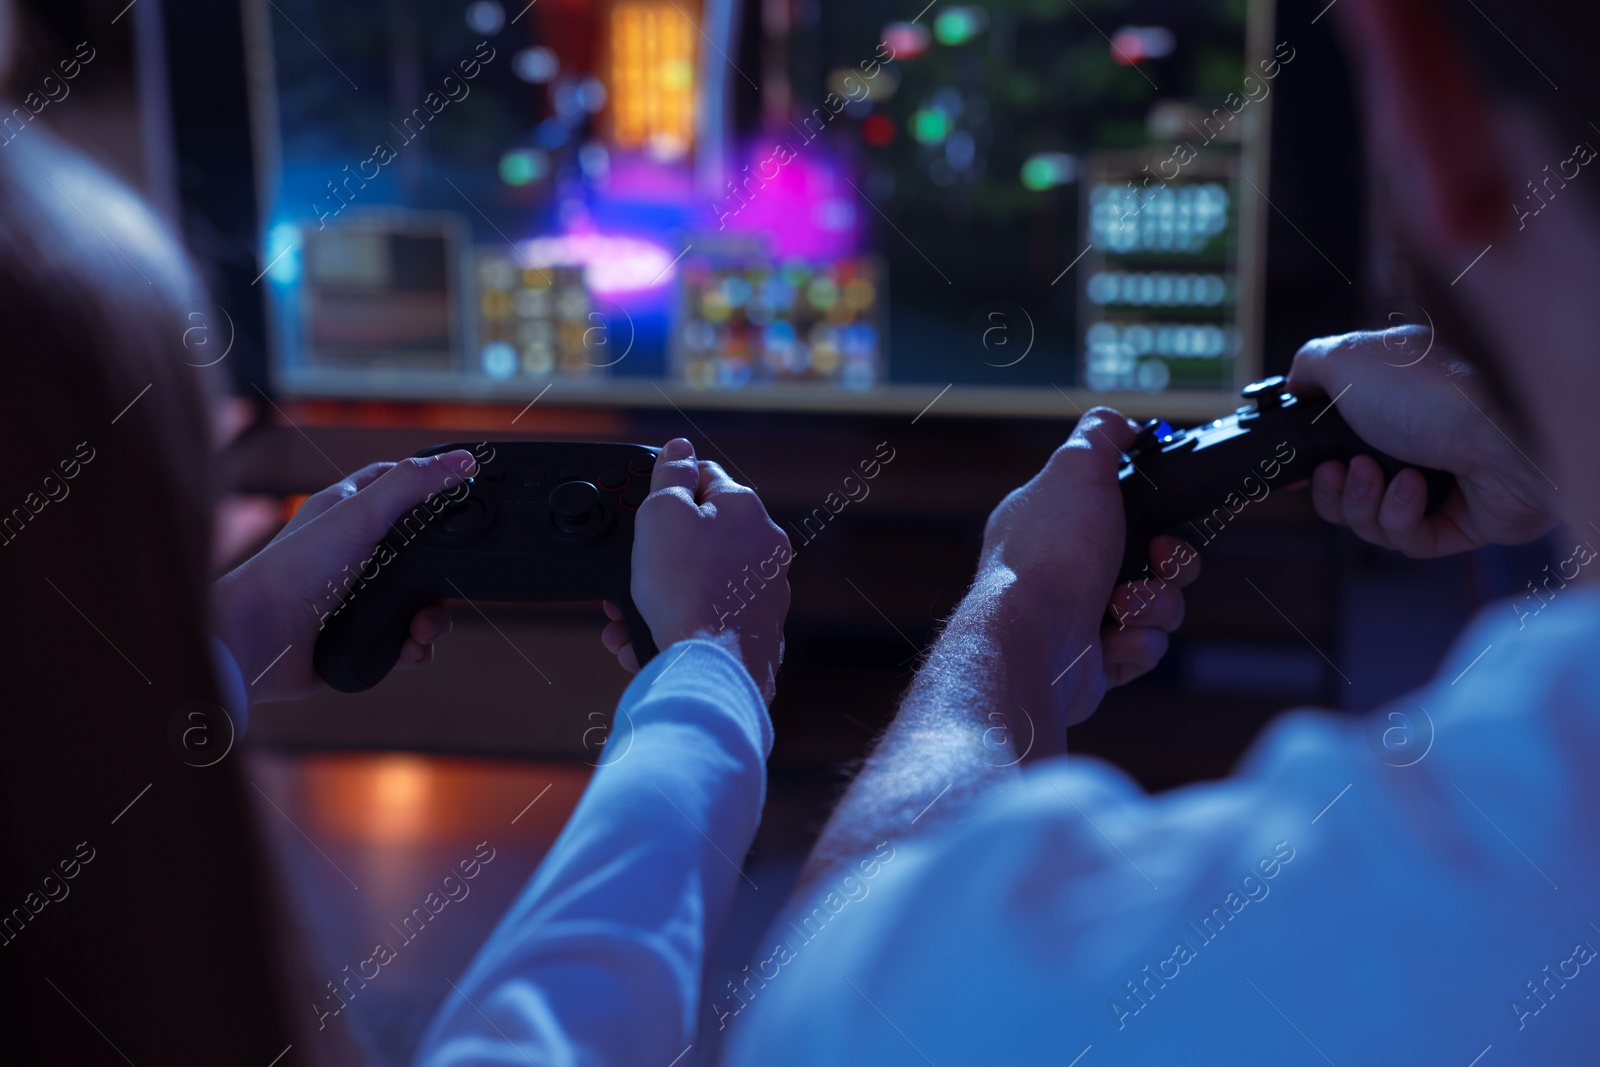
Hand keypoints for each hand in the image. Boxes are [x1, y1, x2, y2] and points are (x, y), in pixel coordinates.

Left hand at [210, 451, 475, 703]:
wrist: (261, 641)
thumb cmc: (293, 571)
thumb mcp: (360, 515)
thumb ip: (412, 484)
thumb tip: (463, 460)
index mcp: (347, 512)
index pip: (396, 485)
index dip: (430, 487)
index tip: (462, 495)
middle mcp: (354, 551)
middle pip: (421, 551)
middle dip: (441, 573)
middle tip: (446, 585)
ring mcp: (357, 594)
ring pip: (417, 599)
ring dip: (432, 618)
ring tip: (421, 630)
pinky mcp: (360, 634)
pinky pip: (404, 639)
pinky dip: (414, 647)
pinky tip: (408, 649)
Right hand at [600, 439, 790, 702]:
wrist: (711, 667)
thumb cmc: (687, 588)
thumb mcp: (663, 514)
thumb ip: (671, 476)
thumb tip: (680, 448)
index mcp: (746, 511)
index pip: (707, 477)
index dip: (670, 487)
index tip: (645, 505)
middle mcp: (764, 551)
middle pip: (699, 539)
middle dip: (655, 558)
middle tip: (626, 576)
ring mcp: (763, 595)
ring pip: (699, 586)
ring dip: (657, 599)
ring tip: (625, 622)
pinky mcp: (755, 634)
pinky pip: (707, 622)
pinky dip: (676, 628)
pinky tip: (648, 643)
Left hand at [978, 409, 1198, 726]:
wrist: (1036, 640)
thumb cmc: (1049, 556)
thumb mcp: (1076, 468)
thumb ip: (1101, 435)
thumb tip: (1122, 423)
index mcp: (1056, 522)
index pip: (1122, 507)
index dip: (1156, 509)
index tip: (1168, 510)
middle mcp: (1066, 567)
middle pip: (1155, 558)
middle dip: (1170, 562)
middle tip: (1155, 560)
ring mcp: (1081, 615)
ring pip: (1158, 604)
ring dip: (1153, 604)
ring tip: (1120, 605)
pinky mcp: (1097, 659)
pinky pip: (1146, 644)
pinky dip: (1136, 640)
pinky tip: (1110, 638)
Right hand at [1288, 328, 1556, 554]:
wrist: (1507, 432)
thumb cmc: (1432, 390)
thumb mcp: (1350, 358)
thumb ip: (1311, 366)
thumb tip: (1297, 384)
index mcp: (1397, 400)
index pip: (1340, 438)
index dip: (1312, 459)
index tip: (1296, 468)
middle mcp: (1421, 439)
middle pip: (1349, 488)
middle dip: (1331, 488)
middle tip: (1335, 471)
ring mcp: (1445, 483)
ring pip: (1374, 519)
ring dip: (1361, 502)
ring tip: (1376, 474)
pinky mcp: (1467, 523)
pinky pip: (1412, 538)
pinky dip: (1400, 516)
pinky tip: (1413, 488)